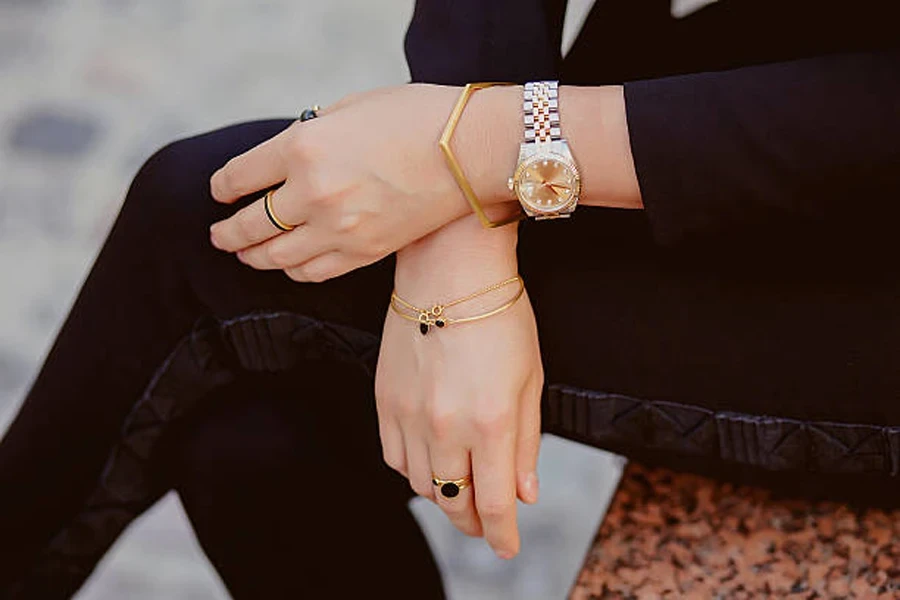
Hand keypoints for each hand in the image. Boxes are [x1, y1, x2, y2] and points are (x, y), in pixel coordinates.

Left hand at [208, 83, 520, 281]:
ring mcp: (338, 228)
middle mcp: (312, 192)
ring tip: (243, 254)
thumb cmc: (415, 116)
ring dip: (252, 256)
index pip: (239, 176)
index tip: (219, 191)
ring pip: (275, 256)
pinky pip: (313, 272)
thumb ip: (308, 132)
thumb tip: (286, 156)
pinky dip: (292, 271)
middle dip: (226, 231)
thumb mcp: (349, 107)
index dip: (222, 186)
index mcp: (302, 146)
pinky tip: (286, 267)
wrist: (472, 150)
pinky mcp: (365, 252)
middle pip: (248, 224)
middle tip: (217, 234)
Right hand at [374, 214, 542, 558]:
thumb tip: (525, 493)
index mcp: (491, 422)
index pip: (495, 502)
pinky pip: (394, 456)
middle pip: (453, 501)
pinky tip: (430, 462)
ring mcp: (409, 414)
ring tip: (461, 490)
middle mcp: (446, 426)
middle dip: (473, 522)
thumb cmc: (500, 317)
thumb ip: (526, 441)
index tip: (507, 548)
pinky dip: (414, 470)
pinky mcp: (385, 400)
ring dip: (444, 497)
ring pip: (421, 485)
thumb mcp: (530, 378)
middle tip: (486, 523)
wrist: (449, 270)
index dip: (502, 534)